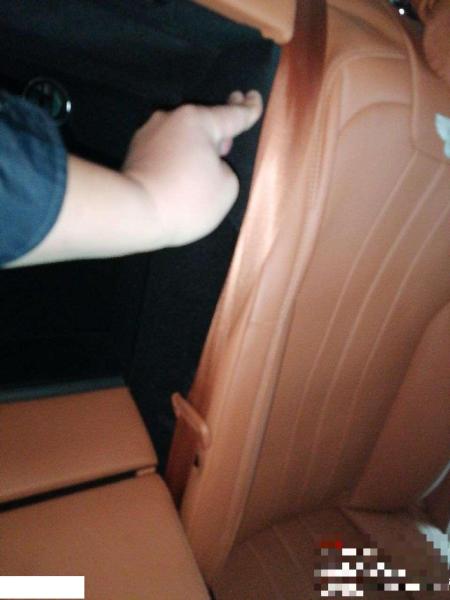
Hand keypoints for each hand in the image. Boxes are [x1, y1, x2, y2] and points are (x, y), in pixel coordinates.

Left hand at [123, 90, 262, 247]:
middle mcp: (170, 119)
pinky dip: (177, 160)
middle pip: (203, 122)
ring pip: (182, 137)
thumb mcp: (227, 187)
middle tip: (232, 126)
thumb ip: (224, 169)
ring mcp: (148, 135)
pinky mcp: (135, 154)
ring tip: (205, 163)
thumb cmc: (187, 198)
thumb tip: (207, 165)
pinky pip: (166, 152)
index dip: (248, 108)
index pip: (232, 114)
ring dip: (195, 147)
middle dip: (219, 127)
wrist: (135, 213)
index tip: (254, 96)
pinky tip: (181, 174)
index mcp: (197, 121)